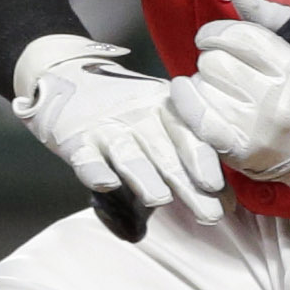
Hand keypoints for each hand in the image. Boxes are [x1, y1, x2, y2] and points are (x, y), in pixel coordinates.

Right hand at [12, 33, 226, 221]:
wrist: (67, 74)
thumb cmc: (126, 112)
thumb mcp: (158, 120)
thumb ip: (185, 155)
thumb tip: (222, 201)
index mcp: (166, 110)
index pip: (191, 138)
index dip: (207, 166)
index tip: (223, 196)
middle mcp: (140, 117)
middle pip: (167, 154)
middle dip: (189, 186)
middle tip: (209, 215)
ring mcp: (106, 128)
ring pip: (130, 156)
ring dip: (146, 178)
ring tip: (161, 199)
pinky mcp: (74, 139)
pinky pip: (86, 157)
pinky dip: (95, 170)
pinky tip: (107, 183)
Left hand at [168, 0, 289, 190]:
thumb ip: (272, 17)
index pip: (239, 38)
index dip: (216, 33)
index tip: (210, 37)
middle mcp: (276, 99)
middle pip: (215, 63)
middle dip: (213, 60)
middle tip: (224, 70)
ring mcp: (257, 128)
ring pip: (202, 87)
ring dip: (204, 84)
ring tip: (221, 90)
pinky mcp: (241, 150)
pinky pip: (198, 118)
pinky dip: (185, 100)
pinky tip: (185, 91)